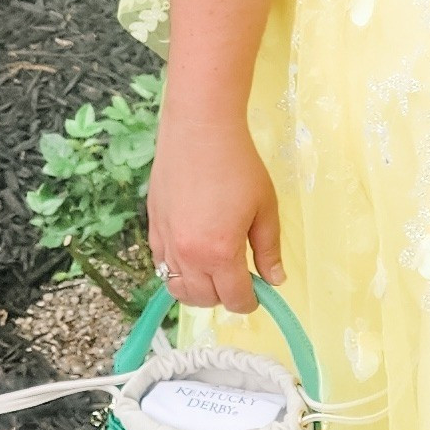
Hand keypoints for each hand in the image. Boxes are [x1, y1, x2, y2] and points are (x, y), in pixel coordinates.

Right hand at [146, 105, 281, 313]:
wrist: (200, 129)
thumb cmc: (238, 164)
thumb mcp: (265, 208)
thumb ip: (269, 249)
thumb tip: (276, 280)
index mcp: (221, 252)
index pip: (235, 298)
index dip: (251, 300)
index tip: (259, 291)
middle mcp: (189, 254)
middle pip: (205, 299)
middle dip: (225, 296)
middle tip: (240, 278)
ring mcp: (167, 242)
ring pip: (178, 288)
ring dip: (198, 289)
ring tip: (214, 272)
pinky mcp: (153, 227)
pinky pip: (160, 265)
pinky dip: (176, 271)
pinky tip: (192, 256)